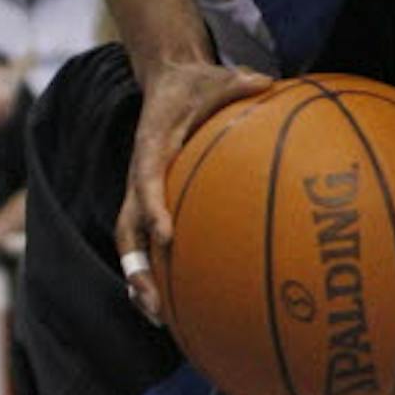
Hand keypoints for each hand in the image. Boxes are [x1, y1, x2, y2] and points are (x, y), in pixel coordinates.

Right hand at [117, 57, 272, 325]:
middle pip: (127, 230)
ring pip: (132, 244)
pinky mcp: (151, 203)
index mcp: (150, 147)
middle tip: (152, 299)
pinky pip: (149, 242)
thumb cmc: (196, 83)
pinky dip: (158, 271)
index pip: (146, 181)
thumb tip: (267, 82)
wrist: (168, 81)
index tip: (168, 236)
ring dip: (141, 280)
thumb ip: (237, 82)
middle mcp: (139, 176)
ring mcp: (141, 194)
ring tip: (159, 317)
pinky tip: (180, 304)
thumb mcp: (215, 76)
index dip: (154, 208)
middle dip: (136, 266)